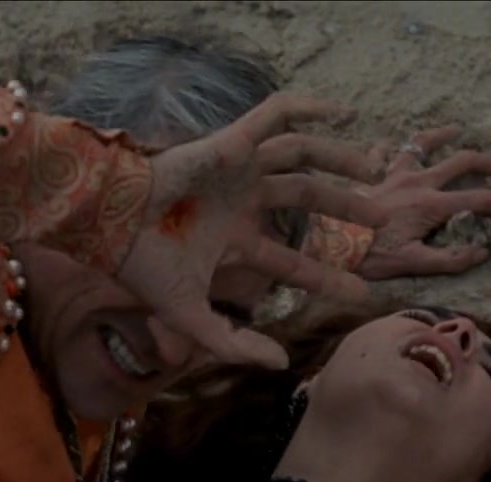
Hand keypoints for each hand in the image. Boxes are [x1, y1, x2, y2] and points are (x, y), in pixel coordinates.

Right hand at [119, 94, 388, 369]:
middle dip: (347, 208)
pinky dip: (307, 108)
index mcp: (236, 242)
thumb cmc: (142, 268)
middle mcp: (243, 203)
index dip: (330, 278)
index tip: (365, 294)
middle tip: (384, 218)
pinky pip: (274, 116)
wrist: (107, 225)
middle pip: (309, 201)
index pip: (295, 262)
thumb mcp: (192, 317)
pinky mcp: (229, 143)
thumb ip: (235, 344)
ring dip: (339, 159)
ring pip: (301, 157)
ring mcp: (238, 171)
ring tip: (375, 168)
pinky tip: (342, 112)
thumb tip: (283, 365)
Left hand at [354, 125, 490, 279]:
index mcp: (431, 204)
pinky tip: (393, 144)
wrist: (327, 242)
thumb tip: (483, 251)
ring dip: (443, 135)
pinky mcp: (373, 173)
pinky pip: (384, 151)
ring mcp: (394, 173)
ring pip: (424, 144)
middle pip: (462, 161)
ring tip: (457, 130)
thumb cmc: (370, 256)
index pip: (478, 200)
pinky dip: (391, 147)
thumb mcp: (414, 264)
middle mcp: (417, 182)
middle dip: (490, 162)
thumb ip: (451, 259)